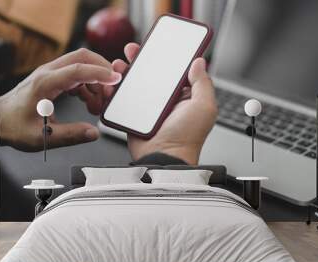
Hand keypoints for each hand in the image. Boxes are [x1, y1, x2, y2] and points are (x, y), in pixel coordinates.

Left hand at [0, 48, 121, 151]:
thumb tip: (93, 132)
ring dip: (95, 82)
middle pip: (82, 57)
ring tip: (98, 105)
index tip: (116, 79)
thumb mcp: (43, 136)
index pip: (78, 70)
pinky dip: (88, 86)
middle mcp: (48, 73)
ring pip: (81, 65)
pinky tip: (88, 103)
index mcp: (45, 83)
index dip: (100, 73)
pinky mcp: (52, 79)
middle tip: (112, 90)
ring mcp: (50, 74)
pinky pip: (76, 75)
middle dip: (103, 70)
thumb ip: (71, 135)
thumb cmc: (14, 126)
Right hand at [112, 43, 217, 163]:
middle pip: (153, 75)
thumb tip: (199, 62)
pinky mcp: (135, 116)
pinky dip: (117, 90)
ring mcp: (150, 109)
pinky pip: (125, 100)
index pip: (175, 71)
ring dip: (128, 72)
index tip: (158, 46)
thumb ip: (203, 83)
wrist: (164, 158)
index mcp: (185, 97)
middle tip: (134, 50)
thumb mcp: (204, 107)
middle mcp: (167, 101)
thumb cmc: (187, 138)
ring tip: (121, 64)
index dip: (167, 57)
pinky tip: (114, 82)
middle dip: (143, 60)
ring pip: (137, 85)